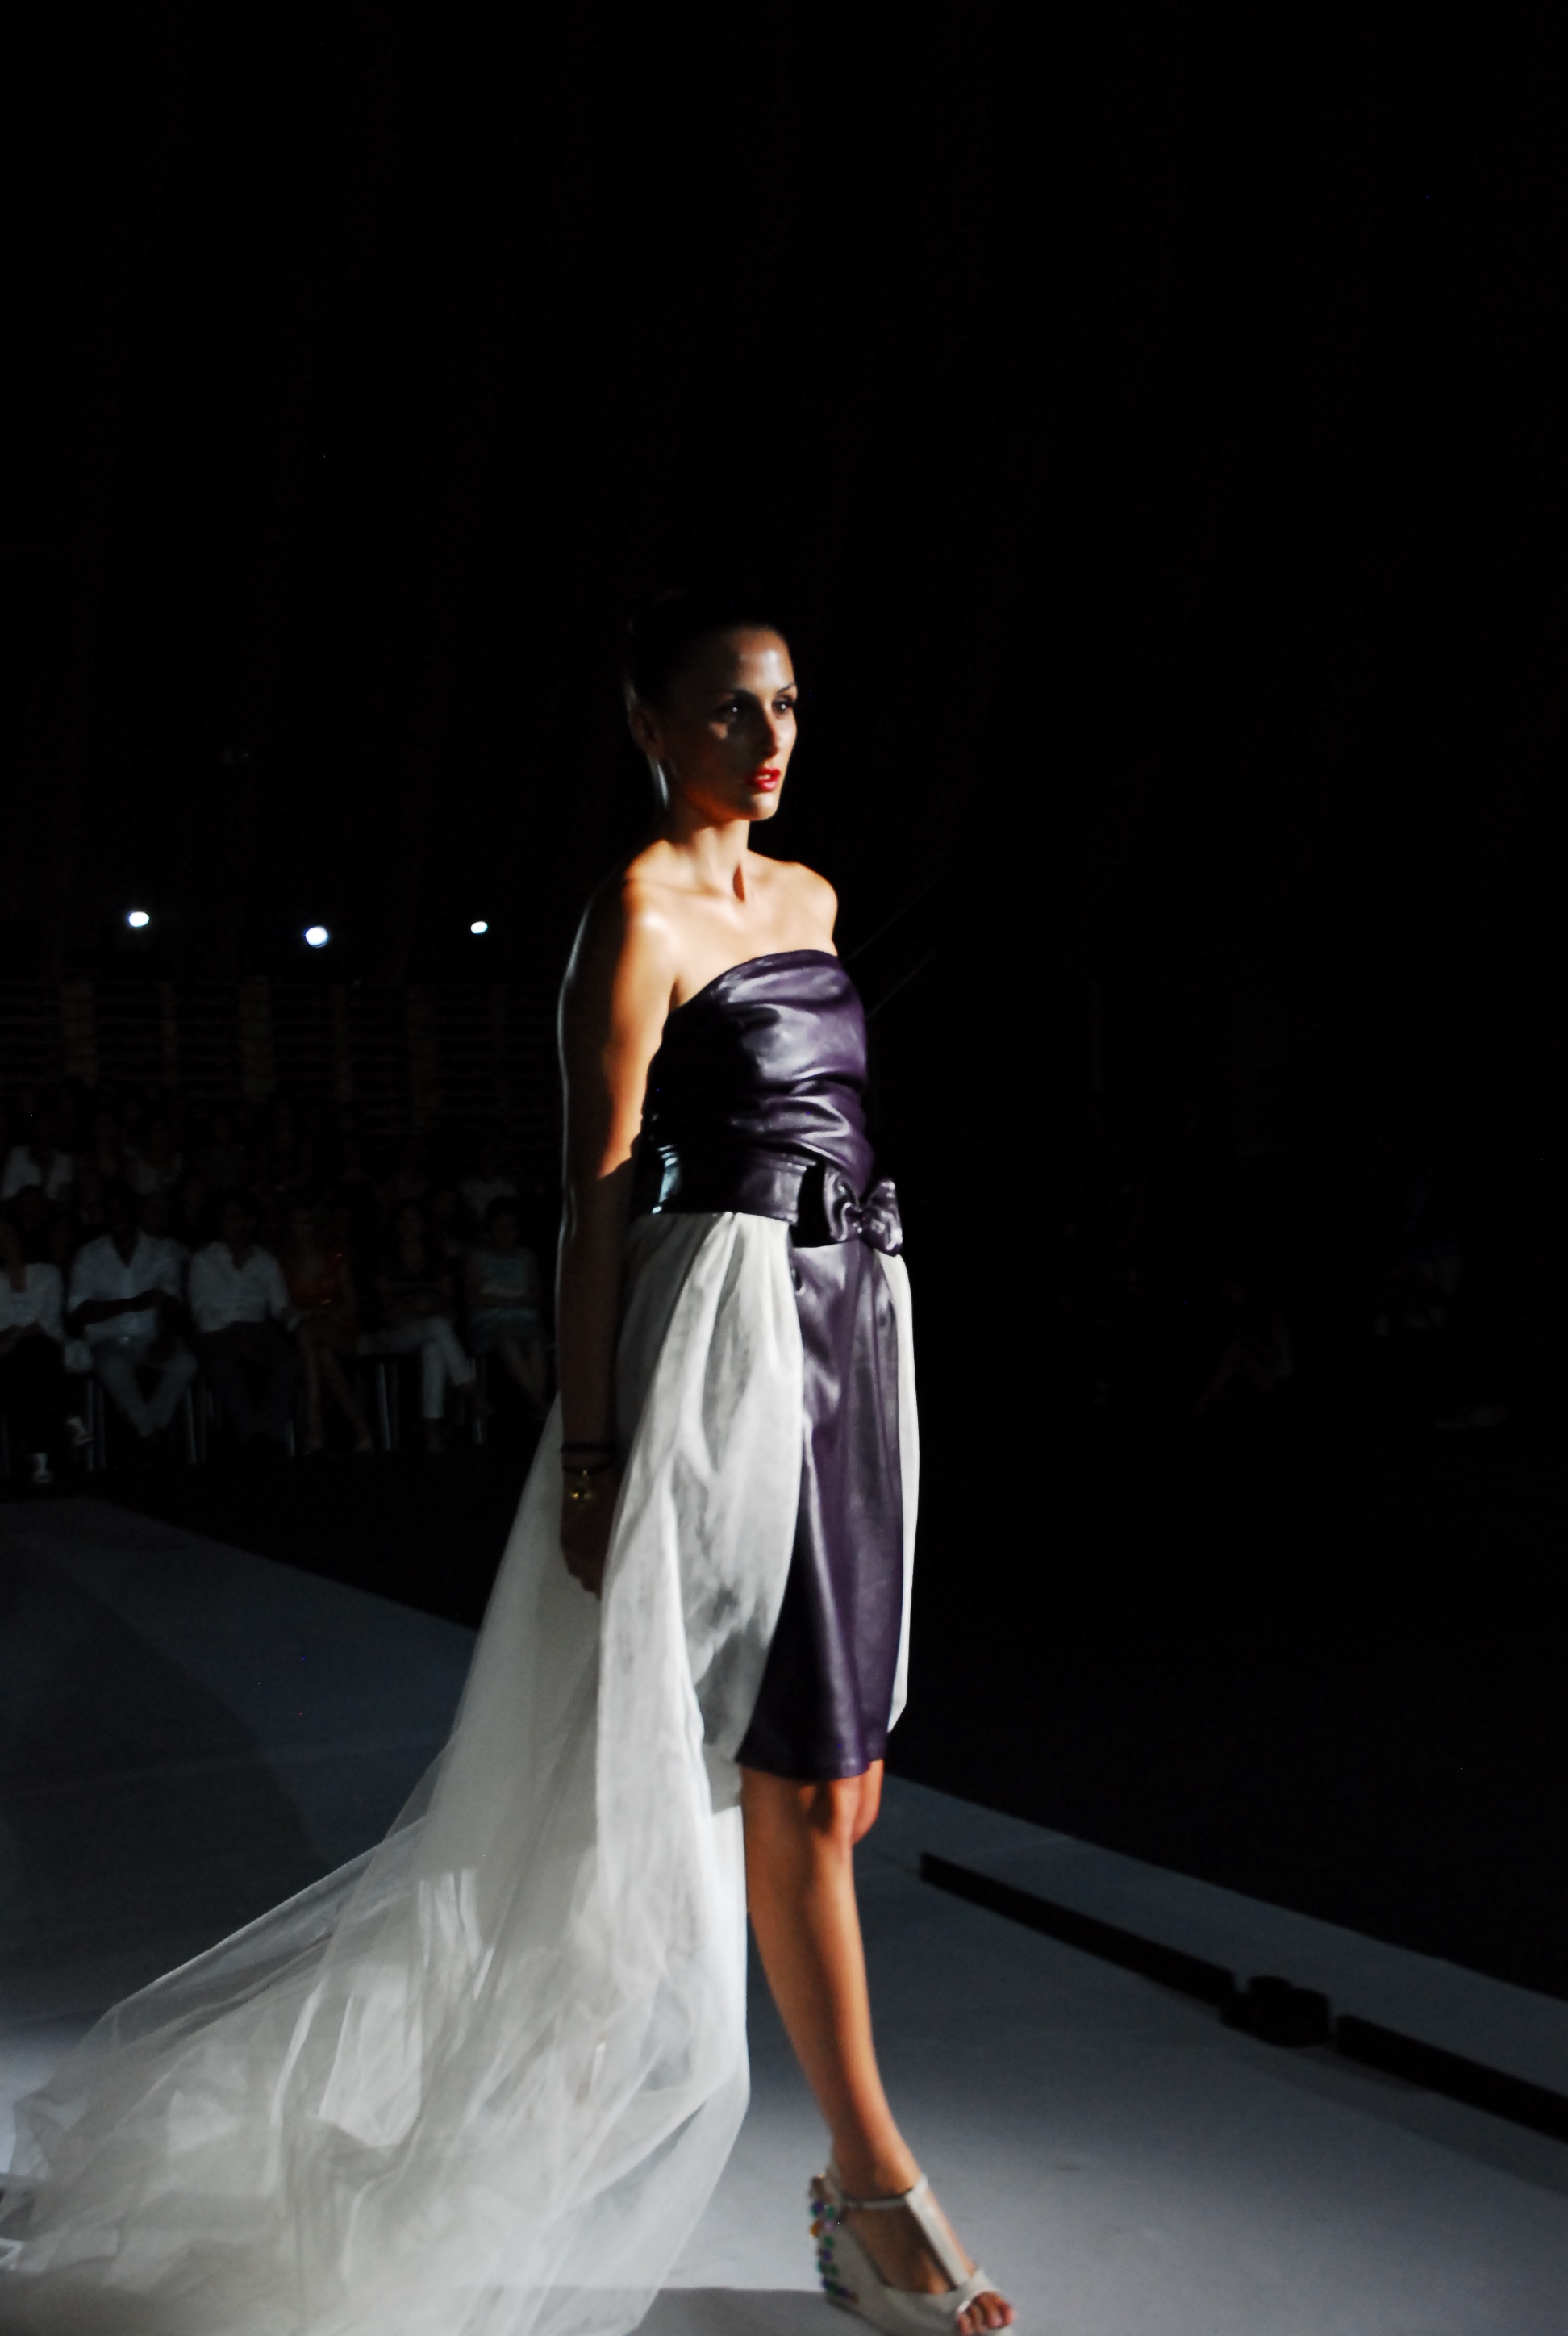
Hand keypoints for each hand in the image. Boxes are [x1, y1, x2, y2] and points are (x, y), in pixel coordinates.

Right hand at [559, 1463, 619, 1597]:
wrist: (588, 1476)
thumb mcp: (626, 1526)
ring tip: (602, 1571)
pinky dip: (580, 1567)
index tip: (624, 1595)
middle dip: (603, 1587)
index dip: (613, 1594)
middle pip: (592, 1586)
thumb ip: (625, 1549)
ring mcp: (571, 1551)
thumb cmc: (616, 1498)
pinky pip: (571, 1566)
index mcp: (601, 1555)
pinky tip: (589, 1559)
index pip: (605, 1588)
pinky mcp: (564, 1541)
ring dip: (591, 1577)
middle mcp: (583, 1558)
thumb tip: (630, 1566)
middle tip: (616, 1582)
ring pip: (580, 1577)